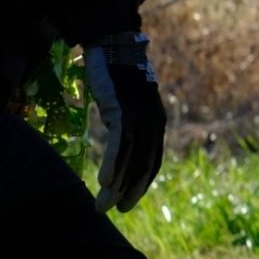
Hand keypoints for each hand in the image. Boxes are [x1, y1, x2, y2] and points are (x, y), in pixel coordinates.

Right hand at [84, 32, 165, 212]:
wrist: (115, 47)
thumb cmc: (118, 78)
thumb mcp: (125, 107)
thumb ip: (126, 127)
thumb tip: (119, 148)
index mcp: (156, 123)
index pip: (152, 161)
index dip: (141, 184)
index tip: (128, 202)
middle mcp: (153, 122)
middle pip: (143, 164)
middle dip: (129, 191)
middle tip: (114, 211)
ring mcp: (140, 116)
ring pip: (130, 158)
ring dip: (116, 185)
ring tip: (102, 205)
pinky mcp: (123, 109)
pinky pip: (120, 143)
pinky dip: (112, 164)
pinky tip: (104, 182)